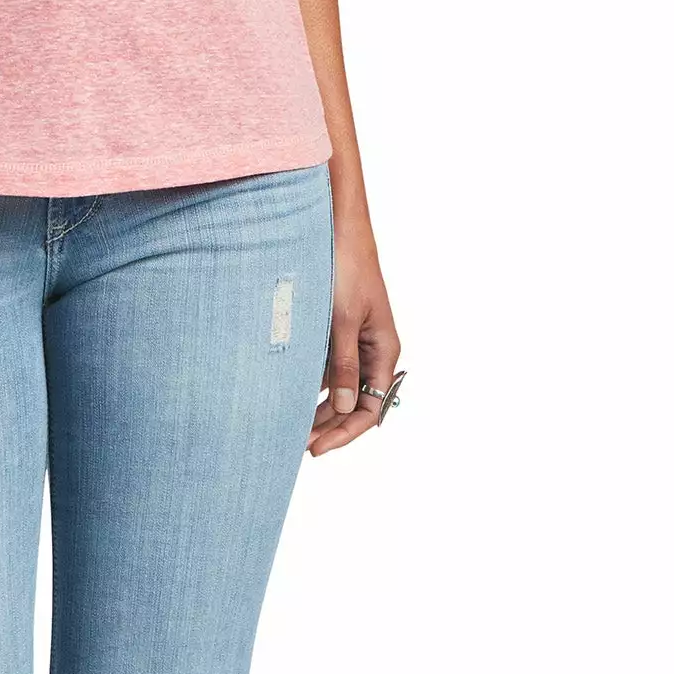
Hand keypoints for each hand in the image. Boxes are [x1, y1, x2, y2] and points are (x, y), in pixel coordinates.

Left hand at [310, 223, 400, 456]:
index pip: (370, 409)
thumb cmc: (346, 266)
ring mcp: (355, 339)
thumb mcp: (343, 318)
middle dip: (329, 425)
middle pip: (355, 403)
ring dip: (319, 406)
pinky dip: (313, 381)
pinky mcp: (337, 327)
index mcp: (384, 350)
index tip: (316, 448)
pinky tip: (291, 392)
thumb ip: (344, 363)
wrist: (337, 226)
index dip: (345, 433)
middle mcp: (372, 350)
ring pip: (340, 386)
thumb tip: (346, 406)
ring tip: (290, 425)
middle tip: (297, 443)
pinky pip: (329, 365)